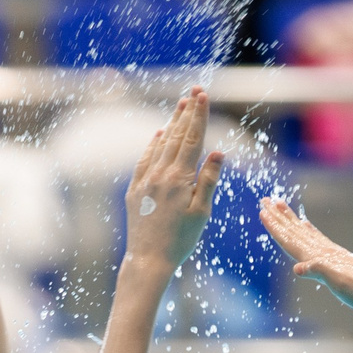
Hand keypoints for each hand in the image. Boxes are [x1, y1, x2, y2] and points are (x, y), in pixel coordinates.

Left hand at [122, 88, 225, 274]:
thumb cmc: (180, 240)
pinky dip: (153, 145)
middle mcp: (159, 174)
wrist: (148, 260)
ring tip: (180, 106)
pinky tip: (158, 135)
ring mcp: (144, 181)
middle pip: (176, 137)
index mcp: (179, 179)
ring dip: (171, 124)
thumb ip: (209, 180)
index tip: (203, 96)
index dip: (198, 116)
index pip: (192, 140)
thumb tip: (218, 152)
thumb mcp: (201, 212)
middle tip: (194, 91)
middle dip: (187, 113)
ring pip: (160, 145)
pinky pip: (144, 160)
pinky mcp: (134, 190)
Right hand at [258, 193, 352, 316]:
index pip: (293, 240)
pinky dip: (309, 232)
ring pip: (306, 234)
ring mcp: (335, 256)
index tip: (263, 211)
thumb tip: (297, 267)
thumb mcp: (341, 285)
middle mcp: (326, 254)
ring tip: (281, 207)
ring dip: (292, 221)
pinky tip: (308, 229)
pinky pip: (319, 241)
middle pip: (297, 232)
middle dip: (280, 218)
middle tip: (266, 200)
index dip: (276, 227)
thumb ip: (320, 272)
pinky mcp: (343, 261)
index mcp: (321, 259)